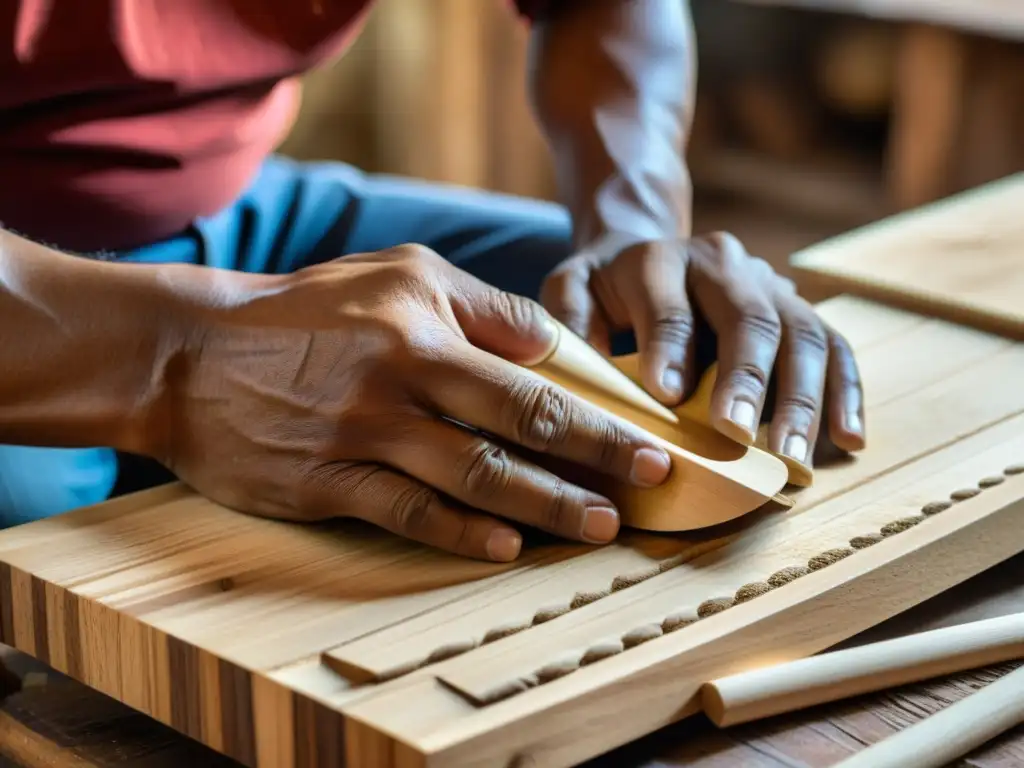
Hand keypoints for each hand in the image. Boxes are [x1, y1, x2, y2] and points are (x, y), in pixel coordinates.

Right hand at [153, 245, 672, 560]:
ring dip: (545, 504)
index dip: (597, 409)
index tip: (650, 438)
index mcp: (424, 325)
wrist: (191, 354)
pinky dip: (460, 531)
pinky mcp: (326, 482)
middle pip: (518, 425)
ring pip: (473, 476)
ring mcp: (362, 434)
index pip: (533, 372)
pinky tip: (506, 544)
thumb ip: (481, 305)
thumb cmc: (306, 309)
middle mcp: (400, 379)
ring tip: (600, 524)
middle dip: (596, 458)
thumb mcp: (396, 273)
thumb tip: (553, 345)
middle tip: (653, 485)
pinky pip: (406, 512)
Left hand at [540, 232, 864, 466]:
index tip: (666, 396)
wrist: (654, 256)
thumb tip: (577, 370)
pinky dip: (845, 393)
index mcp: (661, 259)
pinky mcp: (801, 311)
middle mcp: (724, 264)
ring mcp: (770, 285)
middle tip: (742, 436)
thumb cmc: (607, 289)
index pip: (670, 305)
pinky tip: (846, 440)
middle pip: (749, 317)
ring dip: (803, 398)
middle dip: (748, 379)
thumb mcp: (573, 288)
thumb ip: (568, 319)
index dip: (670, 348)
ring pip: (802, 335)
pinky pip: (836, 347)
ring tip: (794, 458)